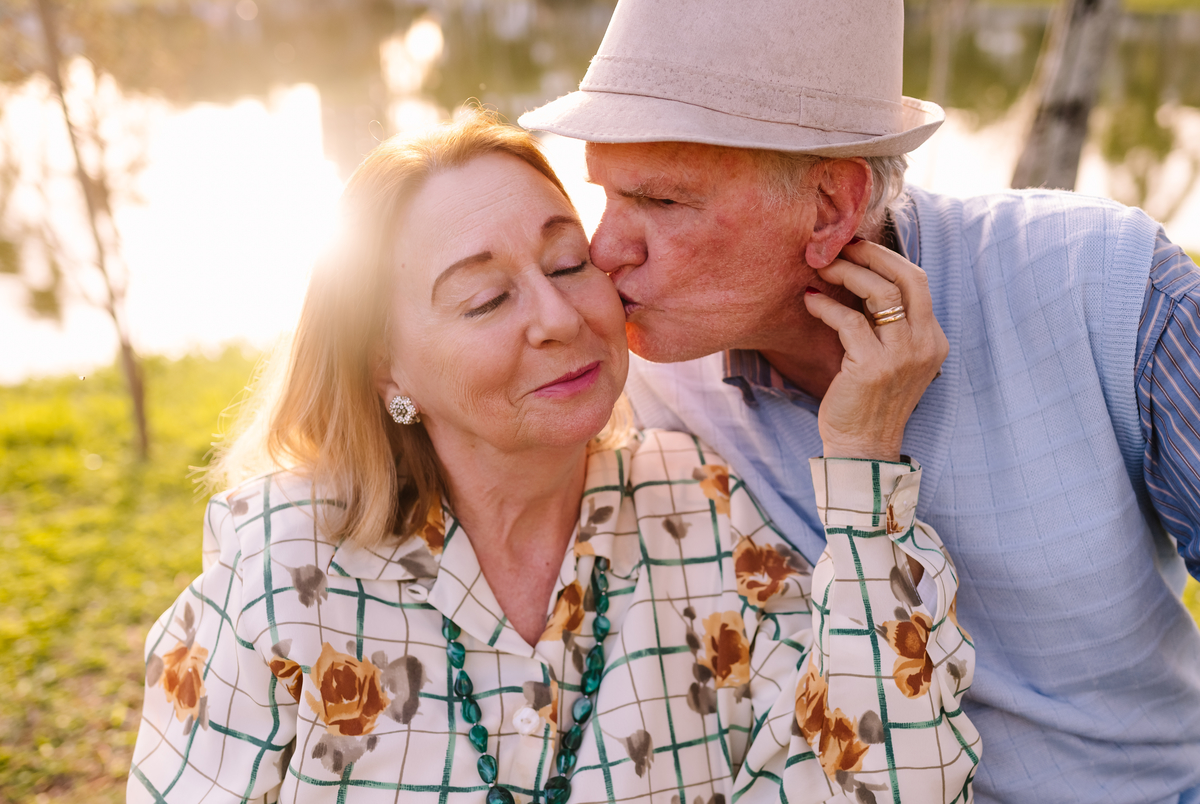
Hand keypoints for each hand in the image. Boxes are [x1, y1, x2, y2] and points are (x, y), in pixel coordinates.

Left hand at [803, 239, 947, 461]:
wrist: (862, 447)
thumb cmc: (868, 400)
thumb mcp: (888, 357)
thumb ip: (884, 322)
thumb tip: (859, 277)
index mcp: (932, 340)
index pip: (917, 282)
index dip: (886, 259)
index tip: (857, 249)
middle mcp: (924, 345)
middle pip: (906, 278)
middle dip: (871, 255)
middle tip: (839, 249)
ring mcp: (902, 357)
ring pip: (880, 293)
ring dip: (847, 274)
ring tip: (821, 270)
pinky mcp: (873, 368)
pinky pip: (849, 321)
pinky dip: (826, 306)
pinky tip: (809, 301)